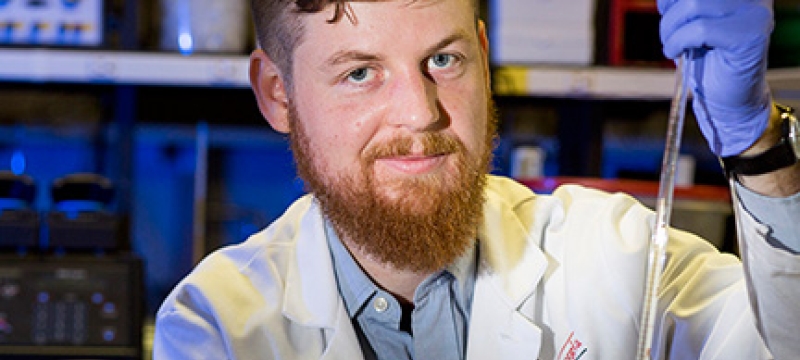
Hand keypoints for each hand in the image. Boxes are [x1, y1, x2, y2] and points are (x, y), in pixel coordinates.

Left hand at [658, 0, 773, 156]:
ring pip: (694, 4)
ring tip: (672, 46)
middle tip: (667, 34)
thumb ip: (684, 4)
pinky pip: (700, 29)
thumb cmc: (708, 61)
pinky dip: (678, 42)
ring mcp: (755, 13)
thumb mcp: (690, 22)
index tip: (665, 8)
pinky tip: (676, 54)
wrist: (726, 100)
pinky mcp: (750, 35)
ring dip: (671, 29)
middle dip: (671, 12)